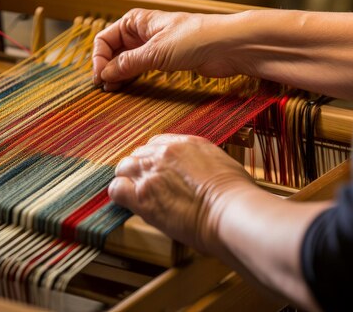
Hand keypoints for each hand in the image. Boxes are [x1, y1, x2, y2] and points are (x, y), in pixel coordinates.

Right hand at [92, 9, 242, 90]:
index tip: (100, 77)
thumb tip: (105, 73)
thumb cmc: (195, 38)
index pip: (105, 39)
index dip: (99, 58)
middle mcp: (142, 33)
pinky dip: (133, 78)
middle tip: (105, 88)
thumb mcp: (156, 51)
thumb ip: (128, 63)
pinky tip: (128, 87)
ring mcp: (154, 47)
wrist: (227, 46)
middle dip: (107, 68)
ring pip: (127, 62)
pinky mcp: (166, 61)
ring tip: (114, 90)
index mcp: (136, 21)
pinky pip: (142, 70)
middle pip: (114, 51)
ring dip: (119, 75)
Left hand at [108, 133, 258, 253]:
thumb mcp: (222, 164)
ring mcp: (151, 172)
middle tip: (147, 186)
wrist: (230, 209)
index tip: (157, 171)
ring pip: (124, 168)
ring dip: (128, 180)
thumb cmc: (235, 194)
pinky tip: (128, 204)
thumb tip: (204, 173)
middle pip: (138, 154)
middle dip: (140, 169)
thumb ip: (204, 163)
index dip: (154, 159)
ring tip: (136, 195)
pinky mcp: (141, 195)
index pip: (157, 144)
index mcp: (186, 143)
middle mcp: (164, 152)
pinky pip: (117, 189)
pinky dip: (120, 195)